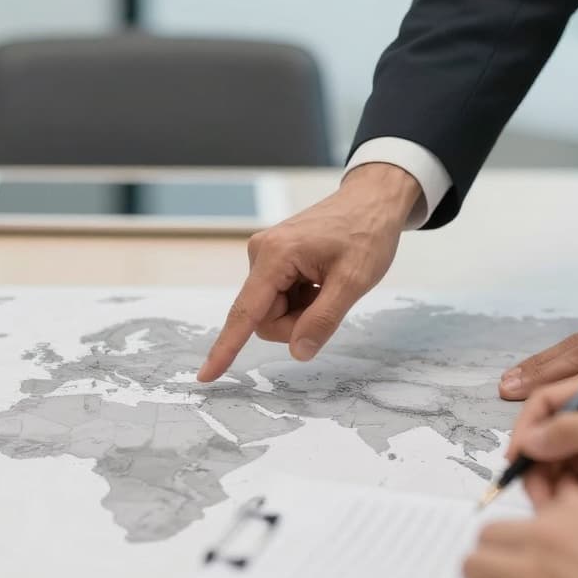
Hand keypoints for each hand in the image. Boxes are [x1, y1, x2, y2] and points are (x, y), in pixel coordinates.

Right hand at [197, 164, 415, 380]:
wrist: (372, 201)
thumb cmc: (367, 233)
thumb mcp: (354, 281)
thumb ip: (323, 319)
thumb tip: (298, 352)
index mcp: (276, 256)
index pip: (246, 313)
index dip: (226, 349)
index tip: (205, 376)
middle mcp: (261, 253)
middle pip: (264, 318)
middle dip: (296, 322)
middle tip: (329, 300)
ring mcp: (264, 255)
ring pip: (272, 311)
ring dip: (301, 311)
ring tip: (326, 285)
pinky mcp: (272, 259)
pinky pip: (278, 298)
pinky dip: (301, 299)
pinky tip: (320, 279)